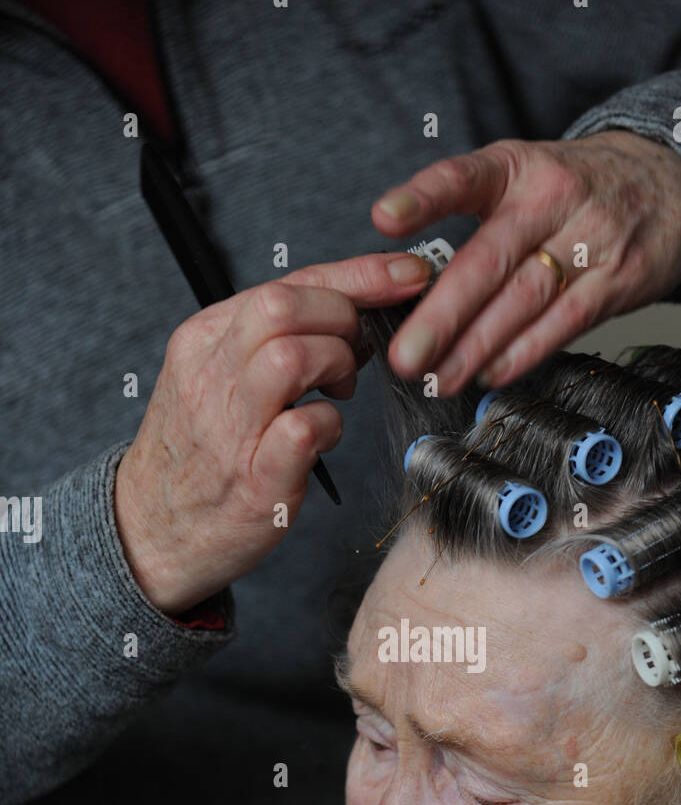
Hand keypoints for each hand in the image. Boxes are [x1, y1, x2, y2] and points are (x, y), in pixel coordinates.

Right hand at [114, 252, 430, 613]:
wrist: (149, 531)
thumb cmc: (200, 454)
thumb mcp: (219, 378)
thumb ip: (273, 342)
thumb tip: (352, 317)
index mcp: (205, 339)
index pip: (285, 284)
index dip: (357, 274)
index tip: (406, 274)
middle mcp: (210, 374)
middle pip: (284, 305)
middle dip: (342, 318)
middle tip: (354, 353)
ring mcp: (229, 428)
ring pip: (291, 355)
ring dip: (335, 365)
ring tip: (337, 391)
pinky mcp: (253, 479)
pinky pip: (303, 430)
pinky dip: (330, 425)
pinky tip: (324, 436)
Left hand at [370, 131, 680, 395]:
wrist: (669, 181)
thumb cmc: (577, 189)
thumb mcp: (524, 177)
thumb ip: (472, 218)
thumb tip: (408, 285)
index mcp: (516, 168)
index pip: (464, 177)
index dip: (423, 197)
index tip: (385, 219)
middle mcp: (551, 198)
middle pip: (488, 260)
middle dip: (442, 314)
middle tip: (406, 356)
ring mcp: (589, 238)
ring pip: (523, 298)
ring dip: (477, 346)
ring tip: (439, 378)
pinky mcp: (617, 277)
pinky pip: (564, 321)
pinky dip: (525, 351)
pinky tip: (492, 373)